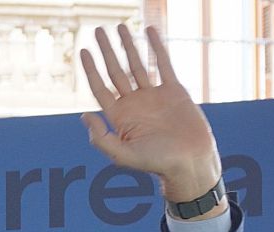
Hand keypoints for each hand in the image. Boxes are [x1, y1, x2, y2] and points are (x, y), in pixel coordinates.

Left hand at [80, 25, 222, 202]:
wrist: (189, 161)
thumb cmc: (156, 163)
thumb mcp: (122, 155)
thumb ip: (101, 138)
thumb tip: (83, 115)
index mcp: (120, 116)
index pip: (100, 87)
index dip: (91, 69)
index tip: (83, 51)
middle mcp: (134, 103)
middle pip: (116, 71)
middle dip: (107, 50)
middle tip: (98, 30)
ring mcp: (154, 95)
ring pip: (137, 64)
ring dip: (128, 45)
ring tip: (120, 26)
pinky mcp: (174, 90)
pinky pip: (164, 64)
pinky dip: (156, 47)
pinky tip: (149, 31)